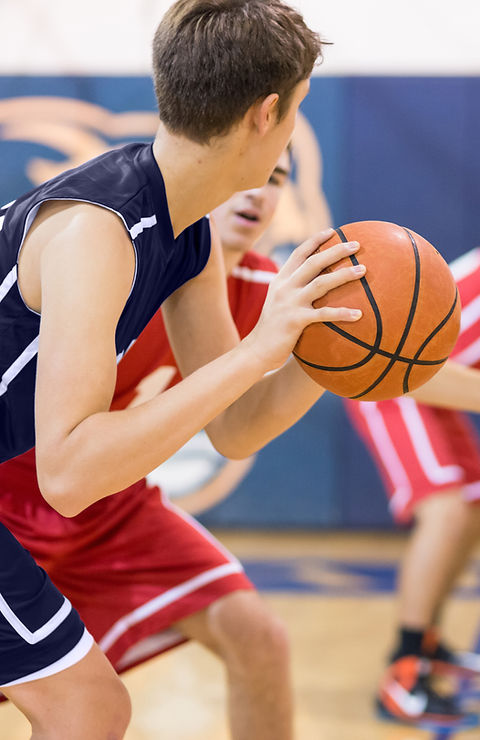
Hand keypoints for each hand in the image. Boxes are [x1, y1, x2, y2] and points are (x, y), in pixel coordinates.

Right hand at [244, 228, 364, 370]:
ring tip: (363, 270)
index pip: (299, 254)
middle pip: (314, 262)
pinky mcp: (295, 320)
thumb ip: (292, 291)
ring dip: (344, 275)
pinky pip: (324, 314)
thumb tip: (316, 285)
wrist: (256, 351)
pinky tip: (359, 315)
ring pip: (321, 283)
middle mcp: (284, 287)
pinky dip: (342, 313)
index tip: (333, 231)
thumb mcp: (279, 303)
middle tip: (357, 245)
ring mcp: (290, 303)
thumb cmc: (273, 329)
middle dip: (336, 250)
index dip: (316, 241)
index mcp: (280, 280)